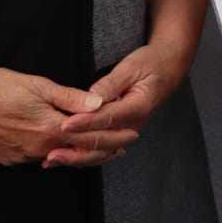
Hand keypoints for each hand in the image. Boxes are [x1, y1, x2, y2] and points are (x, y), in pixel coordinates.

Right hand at [0, 66, 126, 167]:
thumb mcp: (38, 84)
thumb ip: (69, 97)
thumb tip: (97, 103)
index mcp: (49, 129)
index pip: (90, 137)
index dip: (112, 135)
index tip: (130, 133)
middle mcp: (39, 148)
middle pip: (79, 153)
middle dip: (104, 149)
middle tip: (124, 145)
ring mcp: (23, 156)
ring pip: (60, 158)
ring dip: (83, 154)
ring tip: (102, 150)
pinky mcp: (11, 158)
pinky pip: (40, 158)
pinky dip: (58, 154)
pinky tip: (66, 149)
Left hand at [46, 42, 184, 167]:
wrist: (169, 67)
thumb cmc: (151, 63)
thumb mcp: (132, 66)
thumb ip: (111, 83)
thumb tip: (92, 97)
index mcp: (139, 106)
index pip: (108, 118)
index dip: (85, 122)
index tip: (65, 124)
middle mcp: (134, 124)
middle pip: (103, 142)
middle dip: (76, 146)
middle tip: (51, 151)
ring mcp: (128, 130)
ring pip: (101, 151)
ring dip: (77, 157)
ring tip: (53, 159)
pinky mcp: (121, 132)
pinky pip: (102, 148)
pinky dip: (84, 154)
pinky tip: (66, 157)